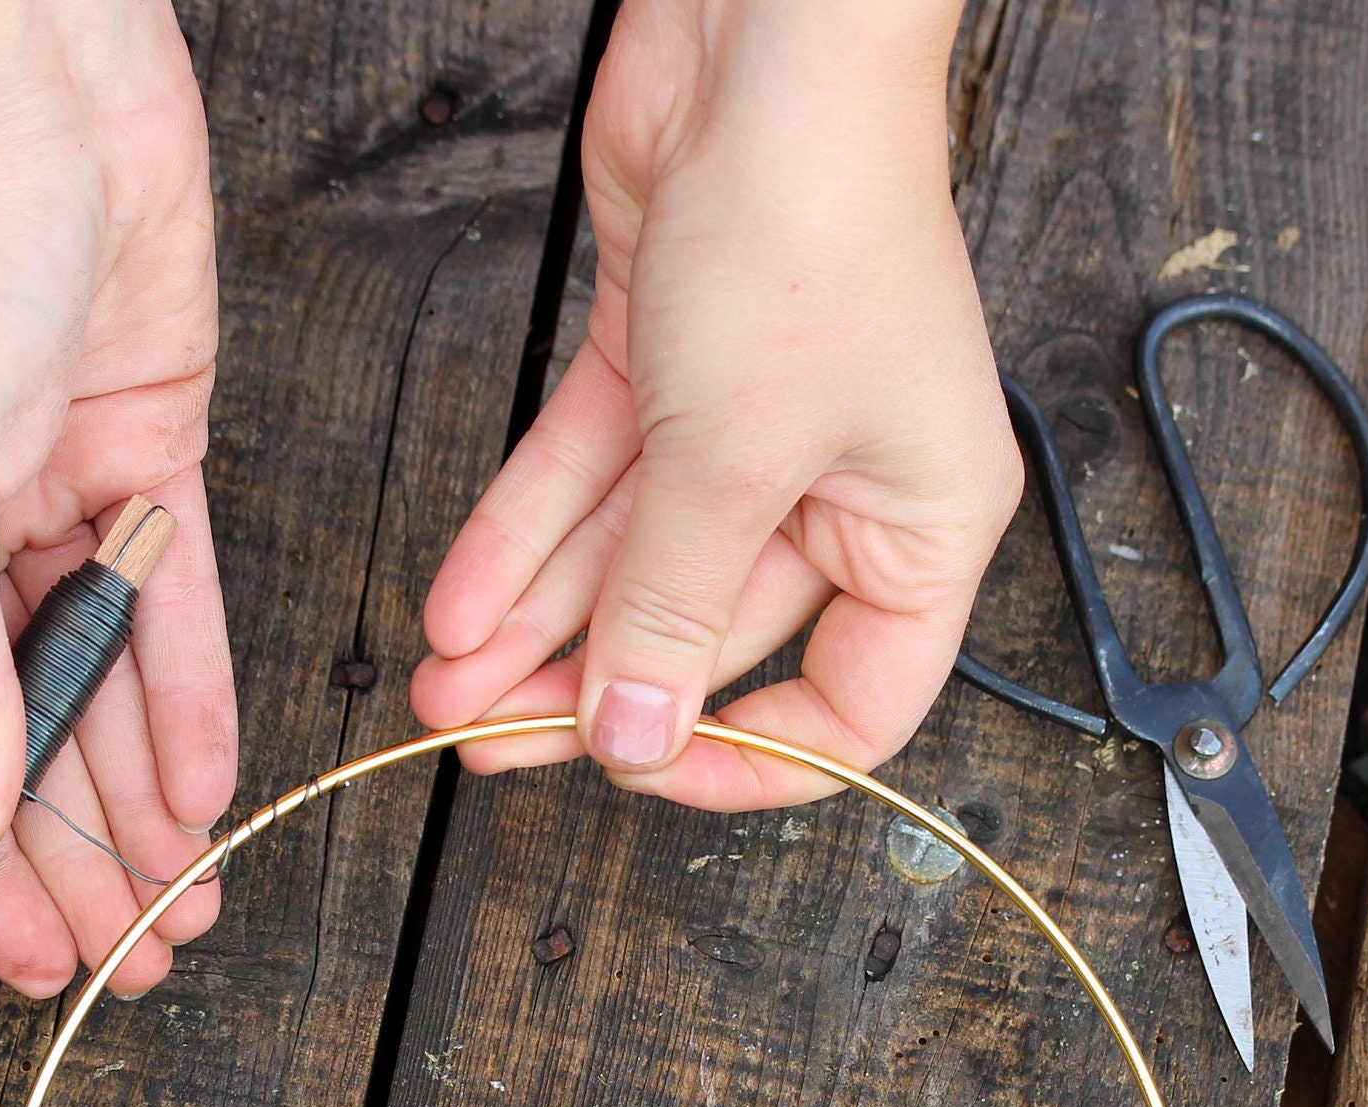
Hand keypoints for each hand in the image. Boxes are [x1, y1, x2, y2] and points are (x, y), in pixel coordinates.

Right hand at [0, 0, 232, 998]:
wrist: (42, 94)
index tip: (23, 959)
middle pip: (9, 735)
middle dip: (72, 854)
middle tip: (133, 958)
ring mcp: (42, 503)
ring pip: (98, 690)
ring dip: (140, 802)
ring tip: (186, 907)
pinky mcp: (142, 460)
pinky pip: (167, 612)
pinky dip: (187, 702)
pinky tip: (205, 793)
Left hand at [409, 0, 1018, 808]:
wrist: (763, 41)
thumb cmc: (815, 222)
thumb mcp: (732, 460)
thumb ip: (668, 610)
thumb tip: (635, 739)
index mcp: (924, 527)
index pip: (850, 704)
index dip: (750, 760)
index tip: (645, 773)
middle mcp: (845, 482)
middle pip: (709, 631)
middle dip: (590, 687)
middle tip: (490, 743)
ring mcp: (754, 422)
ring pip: (631, 560)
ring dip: (534, 627)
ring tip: (443, 687)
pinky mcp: (670, 360)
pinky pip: (590, 479)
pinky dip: (521, 535)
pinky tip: (459, 603)